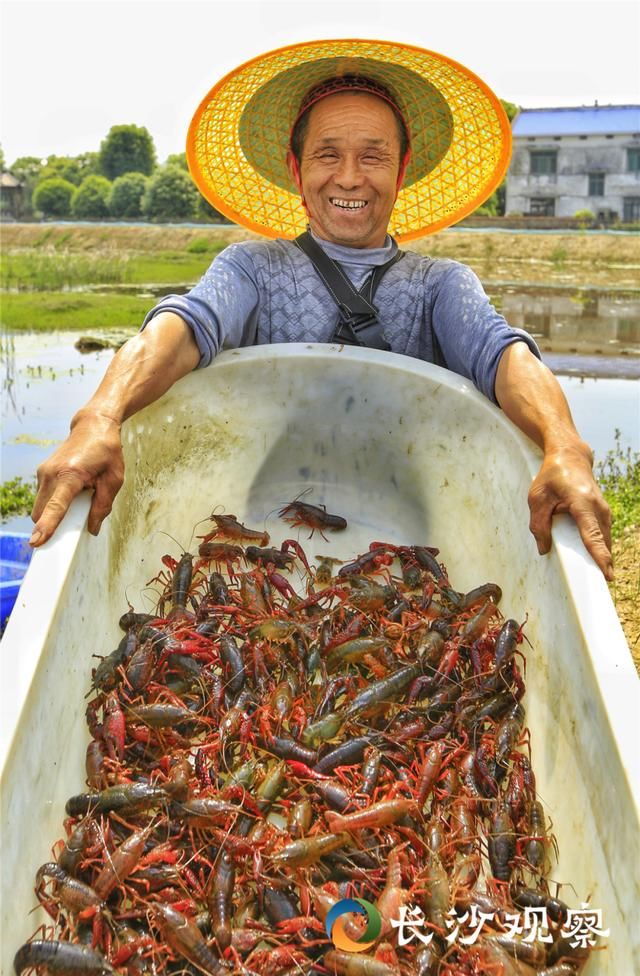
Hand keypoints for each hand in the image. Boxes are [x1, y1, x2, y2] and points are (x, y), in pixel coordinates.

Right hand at [30, 412, 124, 545]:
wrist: (93, 425)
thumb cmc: (107, 451)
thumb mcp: (114, 479)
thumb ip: (103, 506)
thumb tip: (92, 528)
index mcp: (71, 474)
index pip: (57, 505)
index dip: (47, 525)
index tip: (37, 541)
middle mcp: (52, 473)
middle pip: (42, 512)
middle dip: (50, 526)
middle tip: (69, 532)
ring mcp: (43, 471)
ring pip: (40, 506)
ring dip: (53, 514)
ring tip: (77, 502)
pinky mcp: (42, 472)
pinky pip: (43, 497)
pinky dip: (52, 504)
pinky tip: (71, 495)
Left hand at [528, 443, 612, 579]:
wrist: (570, 457)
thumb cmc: (551, 476)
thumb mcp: (537, 498)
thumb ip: (538, 525)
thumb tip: (544, 550)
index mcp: (582, 502)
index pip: (592, 535)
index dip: (599, 556)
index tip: (606, 575)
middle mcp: (598, 508)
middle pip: (602, 543)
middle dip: (601, 565)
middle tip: (596, 590)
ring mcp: (604, 511)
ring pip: (604, 541)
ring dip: (600, 559)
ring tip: (593, 581)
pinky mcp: (603, 514)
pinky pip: (602, 536)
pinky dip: (598, 549)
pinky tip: (591, 564)